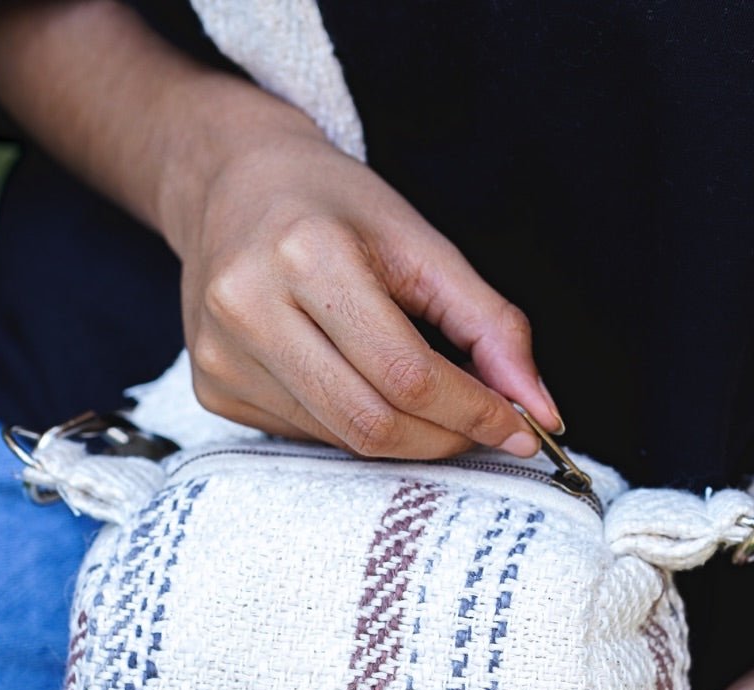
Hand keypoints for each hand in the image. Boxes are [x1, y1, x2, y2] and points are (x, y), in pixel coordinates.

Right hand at [0, 0, 559, 458]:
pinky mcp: (211, 389)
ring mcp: (221, 356)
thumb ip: (490, 325)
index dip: (474, 412)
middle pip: (372, 422)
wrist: (229, 186)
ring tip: (431, 404)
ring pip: (342, 440)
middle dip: (445, 438)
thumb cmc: (333, 207)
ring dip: (406, 439)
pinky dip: (355, 429)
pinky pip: (308, 437)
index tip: (521, 427)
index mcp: (305, 254)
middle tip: (484, 427)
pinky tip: (361, 386)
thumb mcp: (421, 242)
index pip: (407, 373)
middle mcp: (248, 308)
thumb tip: (541, 410)